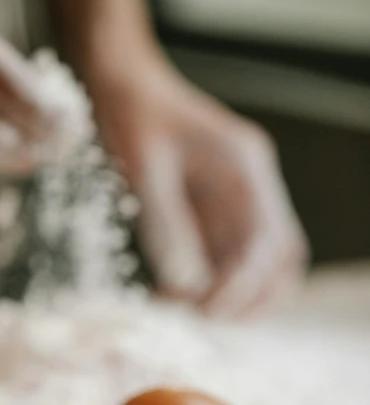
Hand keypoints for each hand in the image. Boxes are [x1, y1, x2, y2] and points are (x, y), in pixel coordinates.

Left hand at [89, 53, 308, 316]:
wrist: (124, 82)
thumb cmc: (132, 113)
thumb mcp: (144, 167)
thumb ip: (165, 224)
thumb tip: (181, 284)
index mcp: (245, 167)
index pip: (264, 242)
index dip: (241, 285)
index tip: (206, 313)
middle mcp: (252, 185)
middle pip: (279, 257)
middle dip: (254, 297)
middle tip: (208, 322)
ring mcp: (238, 198)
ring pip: (259, 262)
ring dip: (237, 295)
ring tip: (194, 316)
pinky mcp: (217, 209)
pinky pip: (228, 256)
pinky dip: (214, 283)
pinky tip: (180, 297)